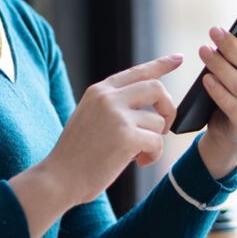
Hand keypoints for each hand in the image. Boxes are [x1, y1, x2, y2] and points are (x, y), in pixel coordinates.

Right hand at [38, 54, 180, 205]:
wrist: (58, 179)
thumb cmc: (76, 155)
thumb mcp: (90, 117)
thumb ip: (114, 105)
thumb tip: (150, 107)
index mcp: (99, 91)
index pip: (138, 71)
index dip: (161, 64)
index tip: (178, 58)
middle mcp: (108, 97)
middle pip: (157, 89)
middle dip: (168, 109)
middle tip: (164, 129)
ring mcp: (117, 115)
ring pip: (158, 121)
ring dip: (154, 140)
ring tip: (138, 154)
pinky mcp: (126, 136)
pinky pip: (157, 142)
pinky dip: (154, 155)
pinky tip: (140, 162)